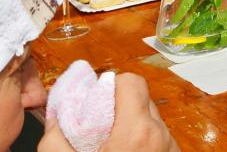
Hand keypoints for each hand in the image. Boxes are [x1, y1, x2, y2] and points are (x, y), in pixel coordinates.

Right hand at [39, 74, 178, 151]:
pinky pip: (159, 138)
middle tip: (100, 125)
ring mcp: (171, 146)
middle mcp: (160, 133)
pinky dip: (144, 140)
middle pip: (142, 100)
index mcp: (136, 130)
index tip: (96, 101)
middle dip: (120, 107)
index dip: (112, 85)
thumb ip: (55, 137)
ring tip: (112, 143)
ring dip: (133, 125)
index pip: (132, 82)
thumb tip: (55, 113)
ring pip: (151, 120)